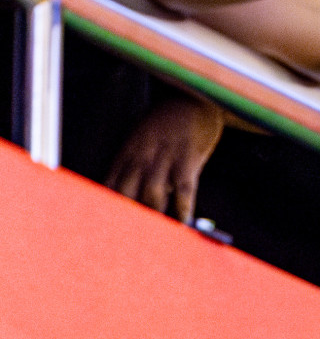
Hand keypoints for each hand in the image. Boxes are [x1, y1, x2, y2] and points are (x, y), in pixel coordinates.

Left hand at [105, 94, 223, 223]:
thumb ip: (134, 165)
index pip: (109, 187)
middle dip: (128, 218)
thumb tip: (133, 195)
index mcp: (127, 154)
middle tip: (130, 242)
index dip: (107, 211)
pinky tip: (184, 222)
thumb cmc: (167, 121)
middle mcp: (141, 156)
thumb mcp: (141, 139)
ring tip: (159, 236)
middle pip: (126, 194)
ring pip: (152, 193)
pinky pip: (184, 187)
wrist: (192, 96)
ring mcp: (165, 156)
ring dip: (155, 216)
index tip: (108, 232)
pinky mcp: (188, 156)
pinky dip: (183, 207)